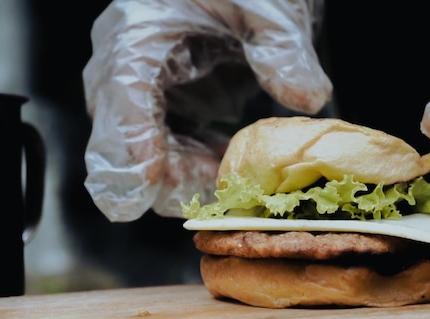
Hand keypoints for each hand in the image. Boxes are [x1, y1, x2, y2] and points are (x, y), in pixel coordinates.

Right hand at [83, 0, 331, 221]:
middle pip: (122, 139)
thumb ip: (282, 48)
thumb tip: (307, 96)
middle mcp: (127, 68)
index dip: (132, 144)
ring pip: (143, 154)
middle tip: (219, 190)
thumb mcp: (265, 7)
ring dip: (184, 176)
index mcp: (138, 35)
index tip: (150, 184)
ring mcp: (143, 91)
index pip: (123, 95)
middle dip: (165, 176)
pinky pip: (168, 150)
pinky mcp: (165, 106)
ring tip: (232, 180)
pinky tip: (226, 164)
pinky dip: (194, 165)